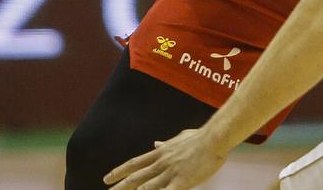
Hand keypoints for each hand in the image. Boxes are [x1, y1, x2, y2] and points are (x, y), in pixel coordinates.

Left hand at [103, 128, 228, 189]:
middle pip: (136, 177)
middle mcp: (161, 162)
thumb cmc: (200, 138)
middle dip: (120, 186)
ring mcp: (170, 172)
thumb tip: (155, 143)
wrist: (214, 138)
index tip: (108, 178)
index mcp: (160, 153)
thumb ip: (166, 143)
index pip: (135, 163)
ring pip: (146, 187)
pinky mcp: (181, 181)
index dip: (120, 171)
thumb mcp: (179, 138)